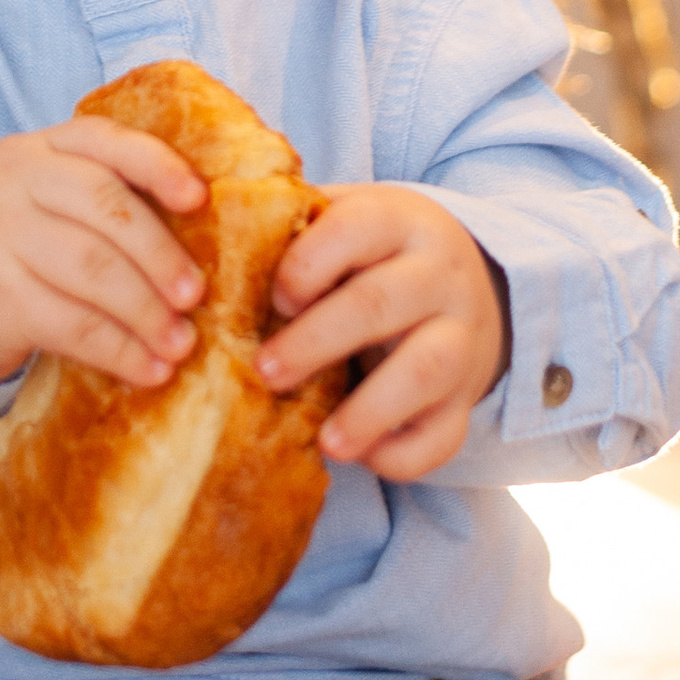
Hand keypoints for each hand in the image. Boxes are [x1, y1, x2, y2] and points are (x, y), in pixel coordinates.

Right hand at [0, 120, 207, 415]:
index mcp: (37, 149)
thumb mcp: (36, 197)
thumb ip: (98, 198)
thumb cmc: (5, 243)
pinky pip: (71, 325)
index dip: (157, 165)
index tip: (198, 198)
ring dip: (147, 312)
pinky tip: (147, 370)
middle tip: (196, 296)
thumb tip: (203, 237)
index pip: (103, 140)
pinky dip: (118, 351)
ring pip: (92, 271)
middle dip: (160, 256)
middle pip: (105, 209)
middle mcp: (12, 182)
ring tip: (180, 344)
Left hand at [258, 186, 505, 481]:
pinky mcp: (467, 395)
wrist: (474, 283)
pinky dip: (405, 456)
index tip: (274, 302)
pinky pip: (446, 434)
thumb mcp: (348, 221)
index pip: (355, 229)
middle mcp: (440, 274)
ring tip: (326, 443)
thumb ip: (293, 228)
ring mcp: (463, 336)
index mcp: (400, 221)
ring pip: (426, 370)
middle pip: (379, 303)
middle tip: (266, 372)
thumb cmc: (378, 255)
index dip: (304, 267)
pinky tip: (363, 458)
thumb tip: (204, 241)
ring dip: (370, 411)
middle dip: (315, 342)